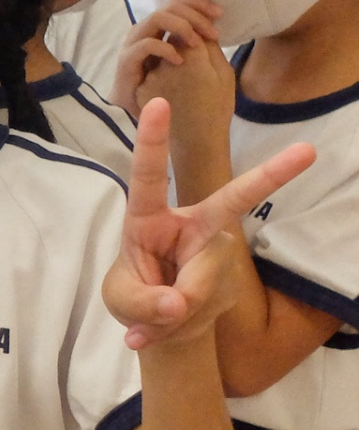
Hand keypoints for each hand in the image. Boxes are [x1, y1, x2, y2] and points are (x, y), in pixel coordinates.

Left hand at [104, 99, 314, 348]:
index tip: (160, 104)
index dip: (152, 142)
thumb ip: (142, 302)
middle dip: (271, 175)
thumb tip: (177, 303)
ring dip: (173, 311)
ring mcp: (217, 248)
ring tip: (160, 313)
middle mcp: (191, 225)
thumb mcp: (121, 300)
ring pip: (202, 281)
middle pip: (232, 201)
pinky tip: (169, 325)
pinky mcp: (231, 274)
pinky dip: (180, 326)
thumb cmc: (136, 294)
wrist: (165, 322)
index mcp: (149, 217)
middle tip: (307, 151)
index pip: (148, 177)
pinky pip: (205, 306)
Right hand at [113, 0, 225, 116]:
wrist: (138, 113)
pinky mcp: (127, 60)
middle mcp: (146, 30)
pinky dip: (166, 49)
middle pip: (170, 6)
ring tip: (197, 44)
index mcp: (159, 28)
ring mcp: (134, 43)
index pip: (177, 2)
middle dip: (196, 15)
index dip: (199, 2)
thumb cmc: (164, 88)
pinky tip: (179, 61)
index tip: (220, 13)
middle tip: (213, 33)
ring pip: (157, 18)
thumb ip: (196, 43)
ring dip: (182, 26)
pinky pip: (146, 45)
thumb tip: (215, 28)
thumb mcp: (187, 61)